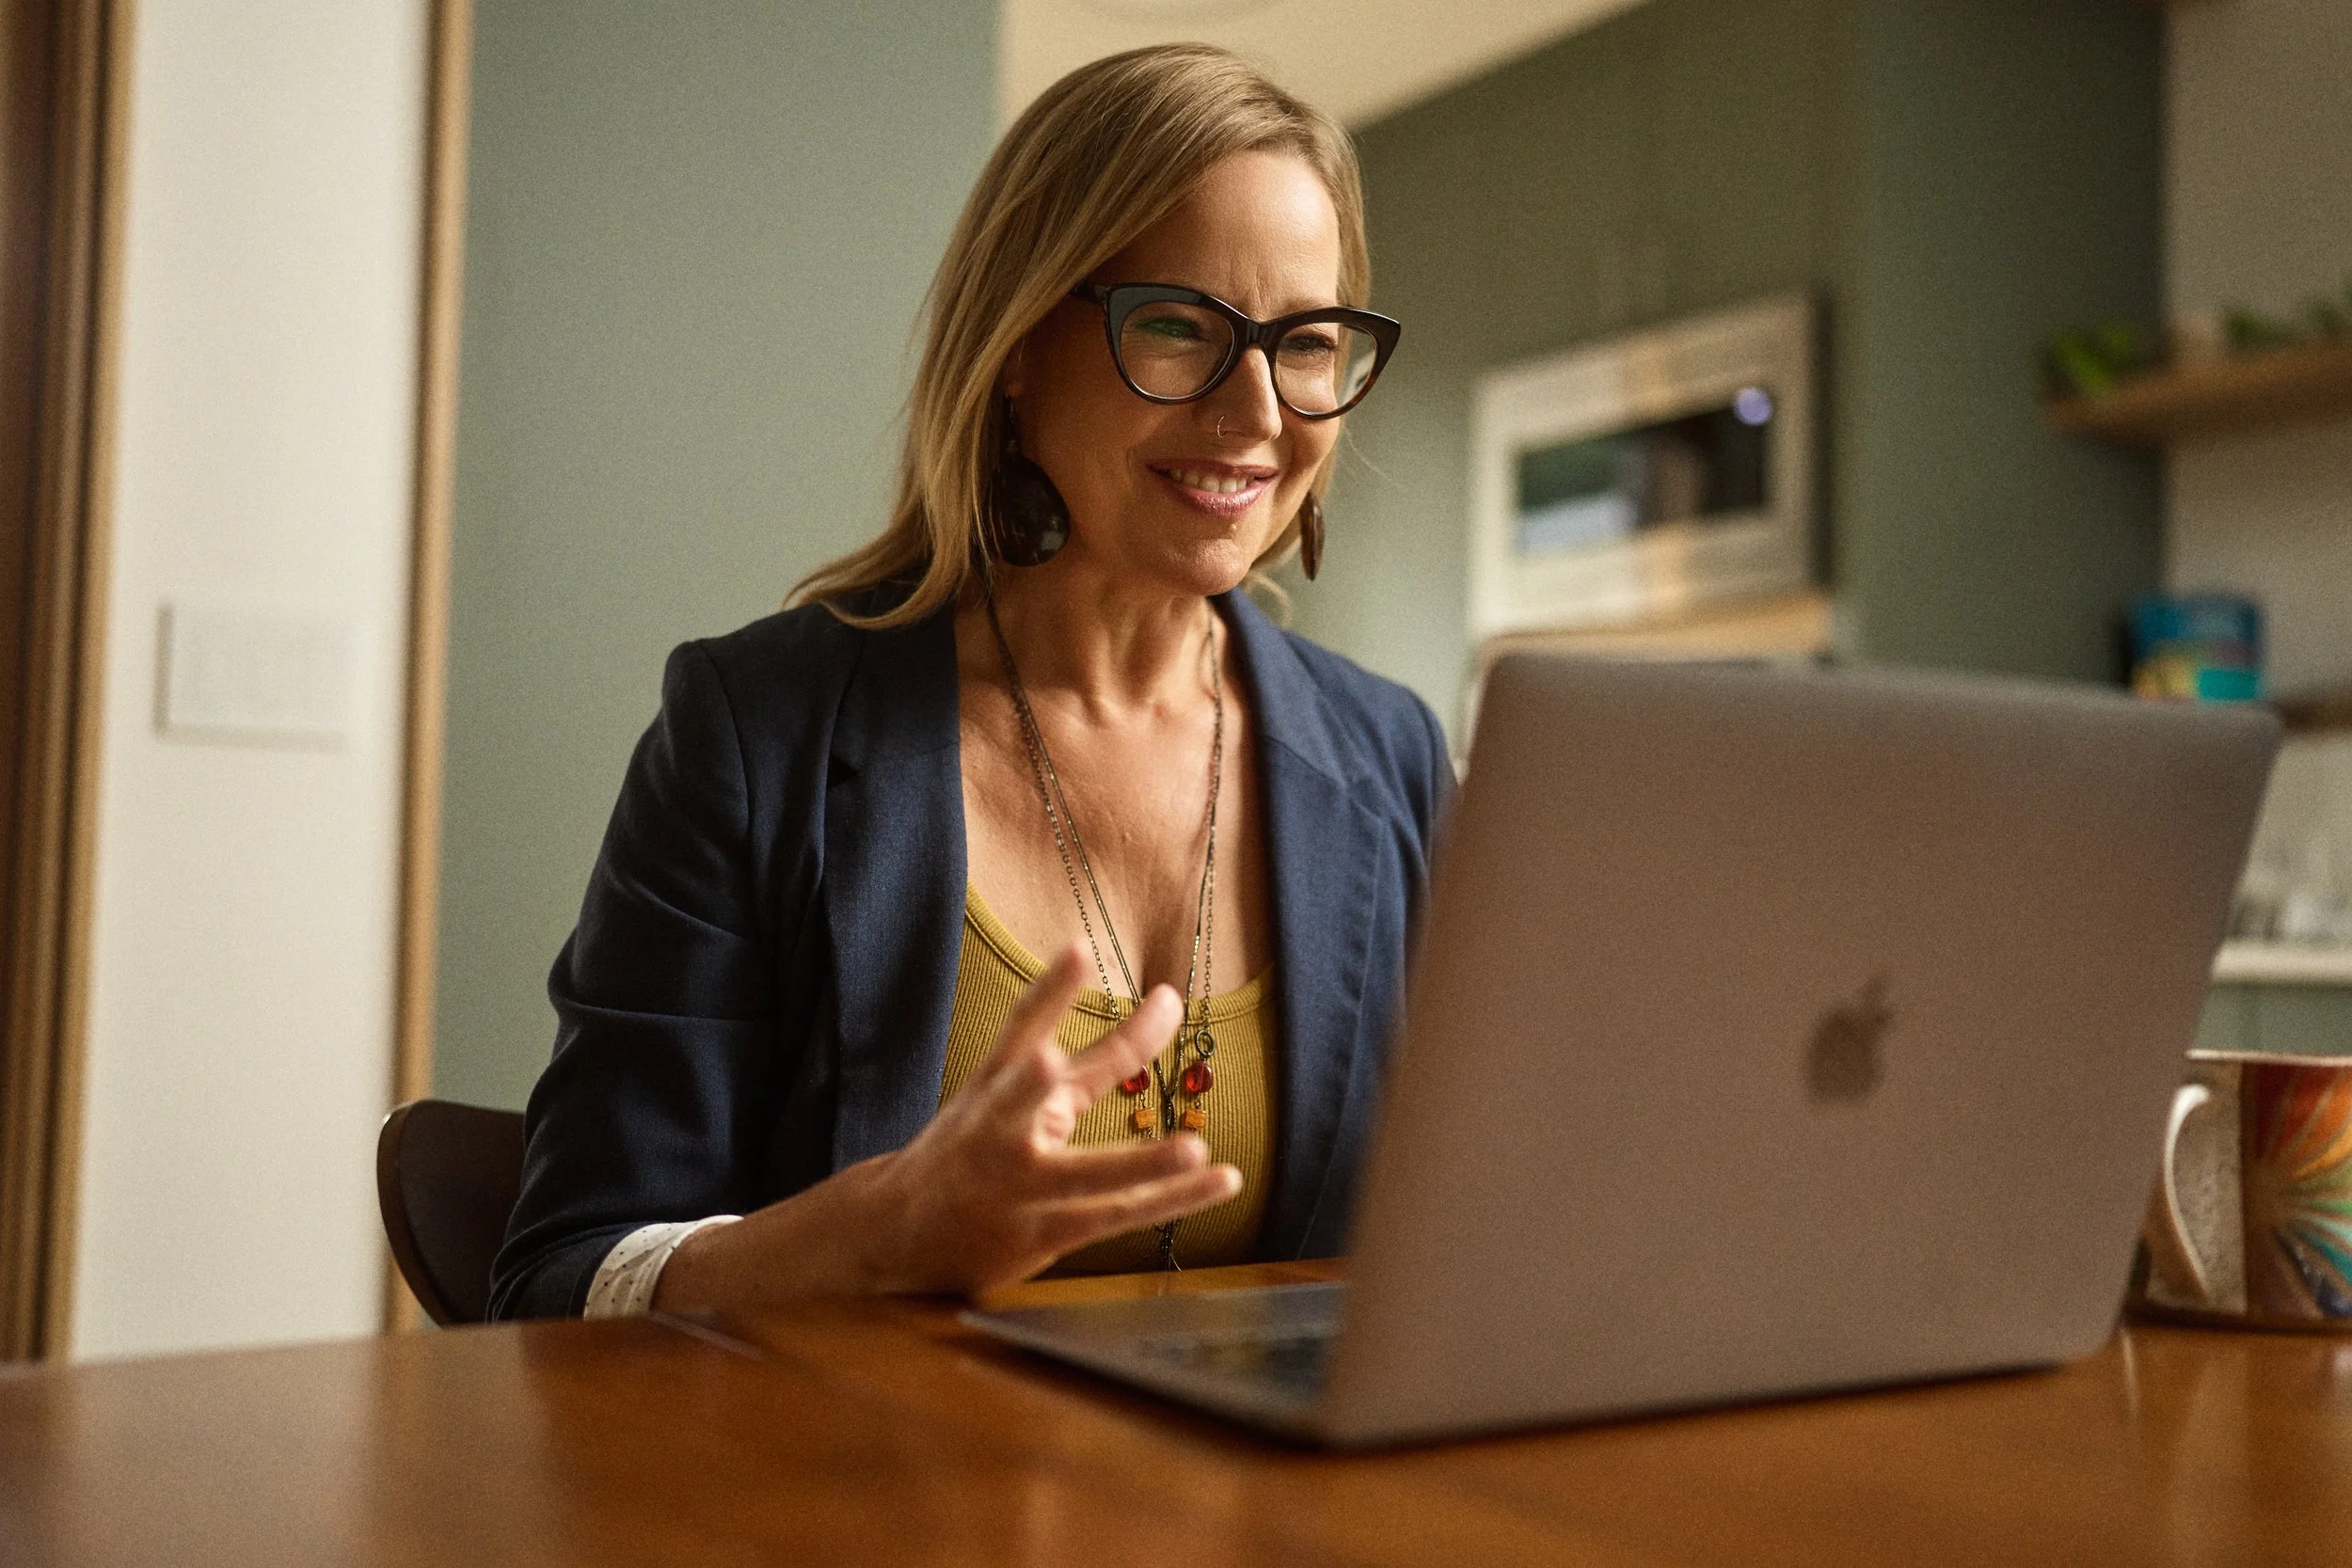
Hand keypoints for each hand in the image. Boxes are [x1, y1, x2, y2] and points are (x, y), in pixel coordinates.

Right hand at [653, 944, 1242, 1313]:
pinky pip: (1114, 1216)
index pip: (1020, 1028)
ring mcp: (1019, 1187)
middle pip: (1019, 1104)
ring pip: (1086, 1177)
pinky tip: (1220, 1182)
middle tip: (1048, 1066)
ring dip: (1140, 1166)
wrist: (901, 1230)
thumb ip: (1101, 1056)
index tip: (1080, 949)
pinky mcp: (1041, 1232)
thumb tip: (1168, 1002)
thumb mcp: (1022, 1094)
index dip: (1048, 990)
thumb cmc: (977, 1147)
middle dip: (1031, 1085)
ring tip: (1192, 1149)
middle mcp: (1000, 1132)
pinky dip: (1172, 1200)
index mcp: (993, 1084)